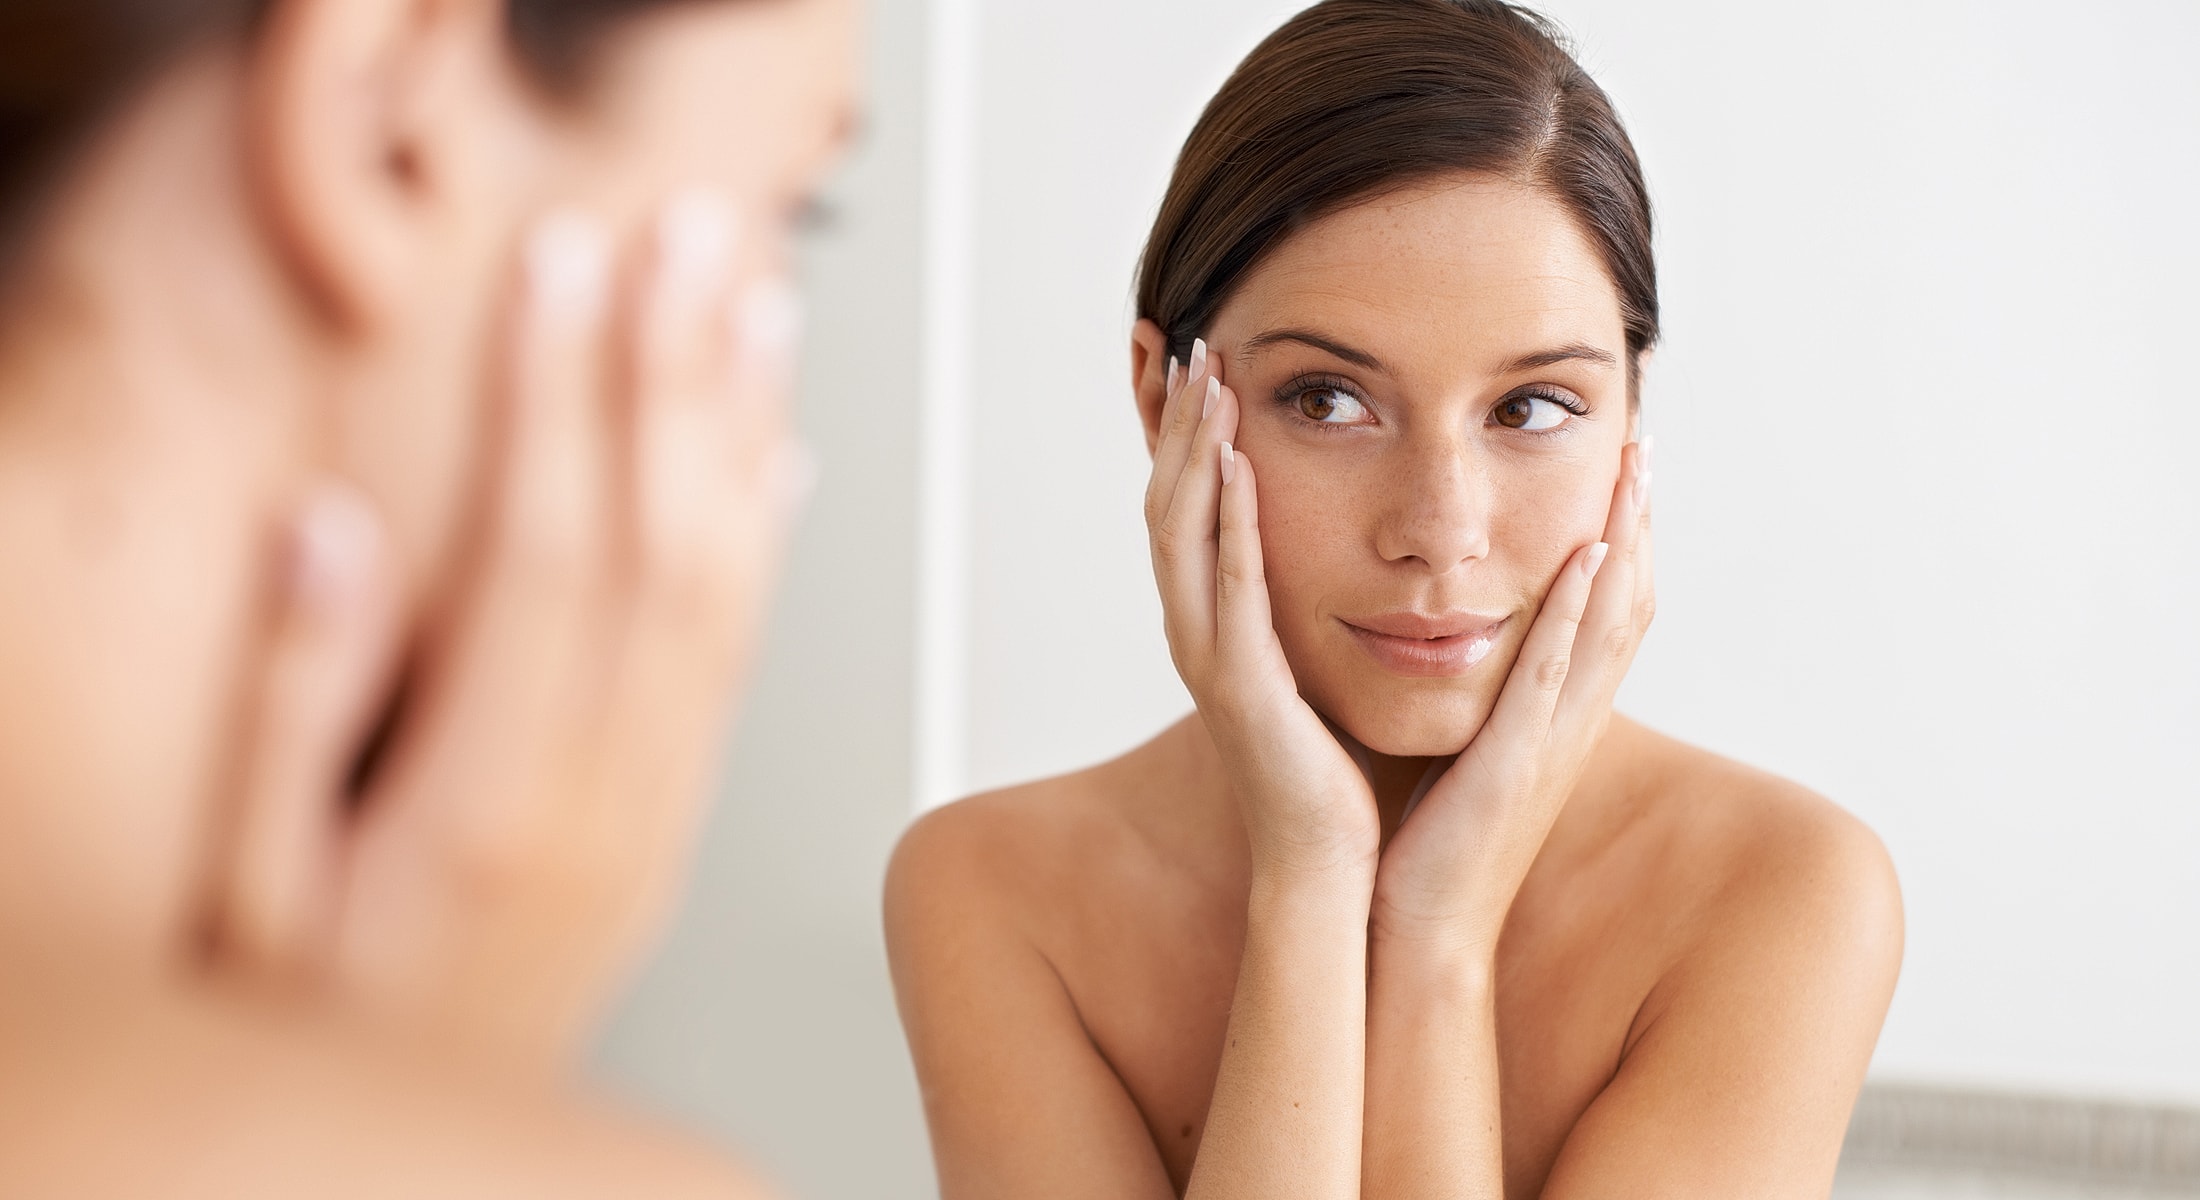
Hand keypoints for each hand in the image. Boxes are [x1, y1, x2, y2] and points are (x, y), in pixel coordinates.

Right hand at [198, 190, 812, 1066]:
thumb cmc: (319, 1048)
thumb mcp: (238, 909)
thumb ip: (288, 717)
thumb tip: (332, 535)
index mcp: (491, 805)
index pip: (552, 553)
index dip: (564, 394)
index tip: (573, 264)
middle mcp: (601, 802)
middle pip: (666, 549)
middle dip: (674, 376)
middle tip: (693, 239)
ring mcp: (652, 817)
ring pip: (727, 594)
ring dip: (742, 439)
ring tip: (756, 311)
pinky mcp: (668, 833)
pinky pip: (740, 669)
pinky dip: (764, 551)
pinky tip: (774, 471)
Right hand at [1145, 339, 1378, 879]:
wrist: (1333, 863)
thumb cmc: (1333, 771)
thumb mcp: (1315, 663)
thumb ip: (1308, 605)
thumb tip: (1340, 545)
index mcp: (1215, 624)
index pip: (1185, 507)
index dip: (1181, 435)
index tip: (1196, 363)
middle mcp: (1196, 632)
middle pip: (1168, 502)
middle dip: (1176, 421)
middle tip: (1187, 342)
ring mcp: (1208, 658)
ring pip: (1182, 533)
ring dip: (1193, 451)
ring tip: (1208, 379)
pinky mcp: (1239, 687)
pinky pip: (1228, 588)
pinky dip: (1227, 522)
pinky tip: (1236, 465)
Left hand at [1370, 437, 1655, 953]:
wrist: (1417, 928)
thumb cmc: (1428, 843)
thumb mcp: (1465, 751)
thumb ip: (1478, 696)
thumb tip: (1459, 639)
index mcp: (1554, 717)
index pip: (1605, 613)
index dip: (1624, 539)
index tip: (1623, 468)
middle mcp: (1568, 723)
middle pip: (1627, 605)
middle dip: (1639, 521)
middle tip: (1643, 444)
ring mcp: (1551, 744)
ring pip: (1607, 629)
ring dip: (1625, 546)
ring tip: (1631, 473)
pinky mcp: (1517, 765)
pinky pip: (1553, 676)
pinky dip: (1574, 615)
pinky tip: (1584, 559)